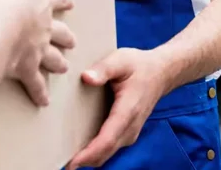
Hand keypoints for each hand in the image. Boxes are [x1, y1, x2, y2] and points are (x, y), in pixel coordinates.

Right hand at [0, 0, 75, 106]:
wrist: (2, 27)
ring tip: (63, 69)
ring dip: (56, 64)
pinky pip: (34, 84)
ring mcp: (36, 51)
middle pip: (58, 34)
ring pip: (50, 59)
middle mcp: (43, 29)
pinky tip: (42, 102)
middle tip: (72, 41)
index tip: (70, 2)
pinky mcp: (25, 70)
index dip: (63, 0)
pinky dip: (38, 92)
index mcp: (42, 3)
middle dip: (64, 37)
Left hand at [66, 48, 169, 169]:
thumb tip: (86, 78)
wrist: (161, 72)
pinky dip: (94, 152)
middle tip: (60, 163)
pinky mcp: (126, 133)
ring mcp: (129, 132)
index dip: (89, 153)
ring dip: (88, 158)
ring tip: (64, 156)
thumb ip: (103, 69)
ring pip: (107, 153)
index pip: (108, 139)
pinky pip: (109, 148)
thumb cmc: (139, 65)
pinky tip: (78, 148)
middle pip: (105, 152)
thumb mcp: (121, 60)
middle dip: (84, 161)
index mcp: (127, 111)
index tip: (72, 162)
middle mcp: (130, 127)